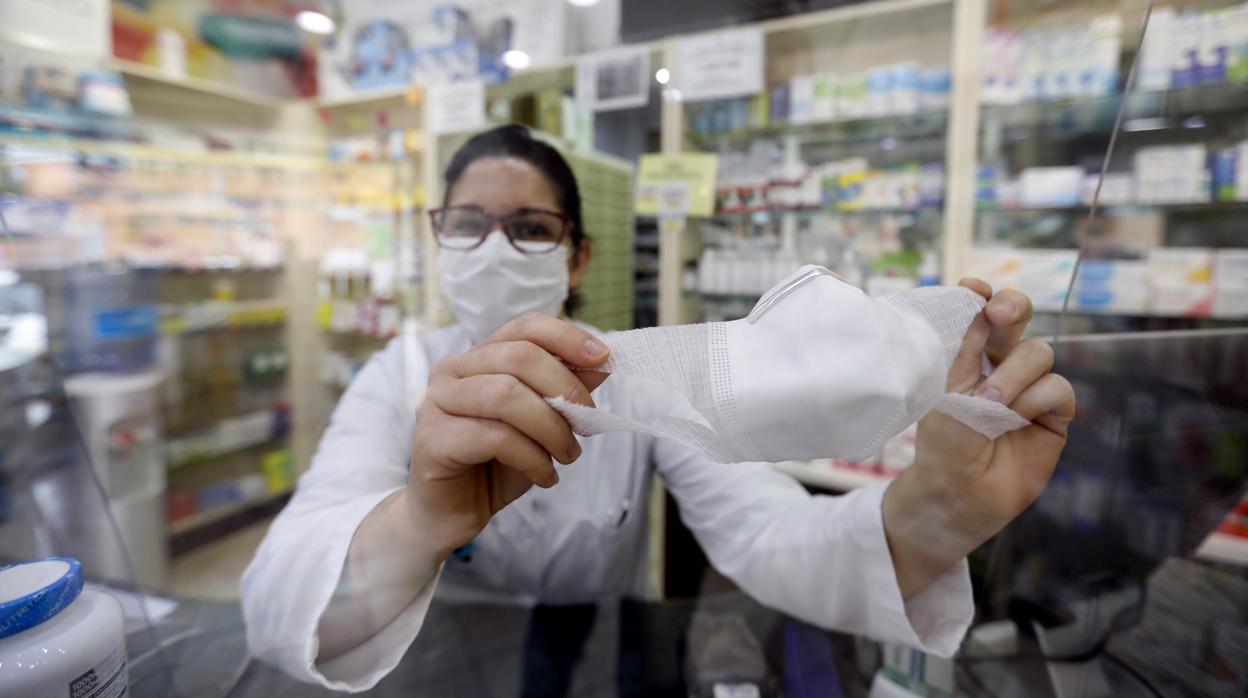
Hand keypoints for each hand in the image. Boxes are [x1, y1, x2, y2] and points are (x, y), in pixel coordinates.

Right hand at [401, 313, 609, 556]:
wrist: (452, 513)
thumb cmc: (496, 464)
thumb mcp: (541, 423)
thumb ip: (564, 390)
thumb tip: (601, 360)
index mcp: (478, 357)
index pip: (524, 327)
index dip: (566, 337)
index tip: (604, 357)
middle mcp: (451, 371)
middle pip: (519, 356)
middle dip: (565, 390)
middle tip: (587, 425)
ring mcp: (436, 402)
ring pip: (507, 394)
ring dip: (551, 428)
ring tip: (567, 455)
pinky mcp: (432, 439)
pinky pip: (495, 437)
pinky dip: (533, 459)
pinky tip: (545, 477)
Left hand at [883, 279, 1075, 597]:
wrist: (959, 490)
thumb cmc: (945, 442)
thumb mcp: (947, 389)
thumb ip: (965, 346)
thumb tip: (976, 295)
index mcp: (969, 354)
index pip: (981, 312)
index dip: (981, 296)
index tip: (974, 290)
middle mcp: (1002, 364)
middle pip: (1019, 315)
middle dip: (1013, 307)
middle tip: (999, 313)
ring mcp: (1030, 387)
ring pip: (1038, 352)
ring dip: (1014, 374)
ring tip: (992, 404)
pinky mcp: (1055, 413)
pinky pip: (1057, 387)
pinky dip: (1035, 399)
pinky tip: (1017, 419)